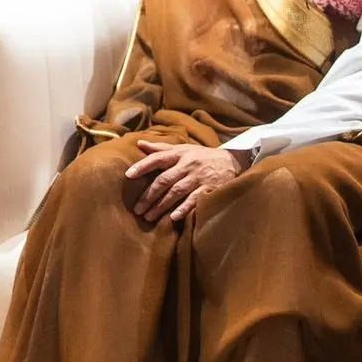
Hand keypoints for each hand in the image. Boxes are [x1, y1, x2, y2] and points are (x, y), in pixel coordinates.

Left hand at [126, 141, 250, 221]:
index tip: (128, 175)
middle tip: (137, 209)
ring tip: (149, 216)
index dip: (142, 166)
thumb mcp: (183, 149)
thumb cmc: (202, 156)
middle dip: (149, 195)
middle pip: (164, 180)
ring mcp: (199, 177)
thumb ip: (161, 148)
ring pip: (176, 192)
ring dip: (161, 205)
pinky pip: (195, 200)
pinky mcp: (210, 188)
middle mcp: (188, 165)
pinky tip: (173, 217)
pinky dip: (184, 208)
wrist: (233, 161)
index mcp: (180, 154)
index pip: (158, 158)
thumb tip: (139, 143)